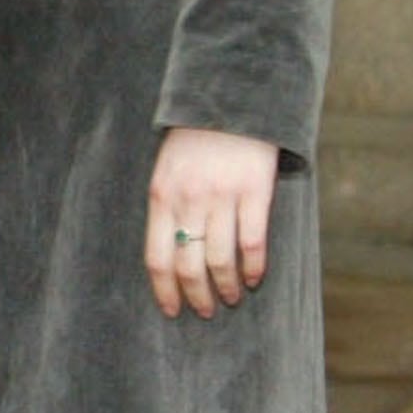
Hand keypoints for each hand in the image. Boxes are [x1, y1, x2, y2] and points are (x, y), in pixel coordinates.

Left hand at [145, 126, 278, 316]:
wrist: (230, 100)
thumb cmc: (194, 139)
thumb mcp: (166, 170)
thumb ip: (167, 206)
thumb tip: (170, 251)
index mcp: (161, 197)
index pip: (156, 257)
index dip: (164, 290)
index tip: (172, 311)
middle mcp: (189, 200)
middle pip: (188, 265)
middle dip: (197, 296)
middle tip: (206, 311)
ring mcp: (222, 196)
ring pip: (221, 259)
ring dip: (227, 287)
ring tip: (232, 298)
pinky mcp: (254, 191)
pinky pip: (253, 241)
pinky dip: (255, 267)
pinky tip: (256, 278)